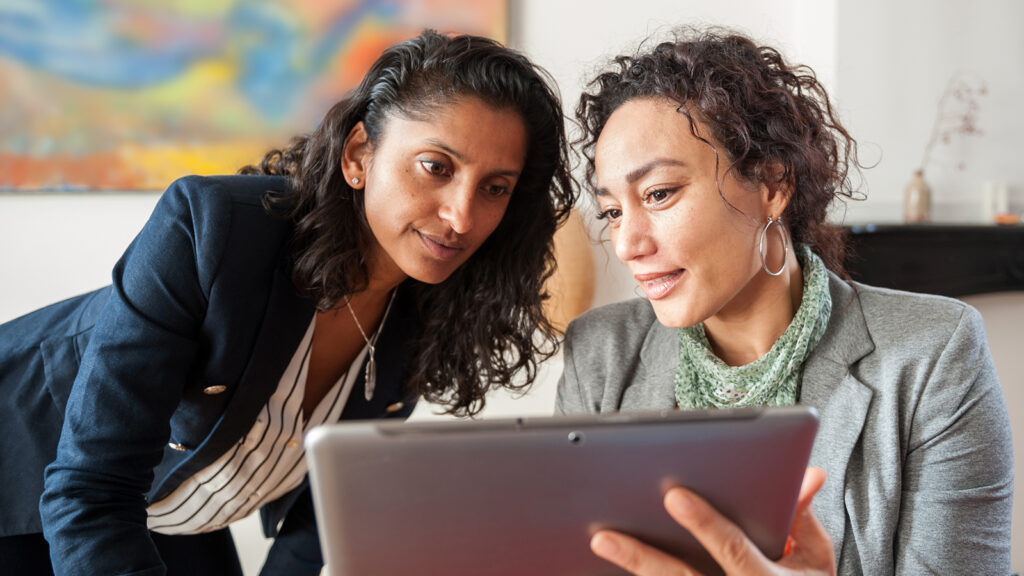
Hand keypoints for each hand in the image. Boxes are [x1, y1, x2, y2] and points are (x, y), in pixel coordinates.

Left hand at [590, 467, 834, 574]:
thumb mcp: (817, 557)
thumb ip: (803, 515)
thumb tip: (808, 473)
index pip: (734, 550)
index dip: (704, 524)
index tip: (674, 495)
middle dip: (644, 558)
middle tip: (606, 535)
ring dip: (633, 567)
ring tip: (600, 542)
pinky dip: (640, 575)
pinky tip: (603, 565)